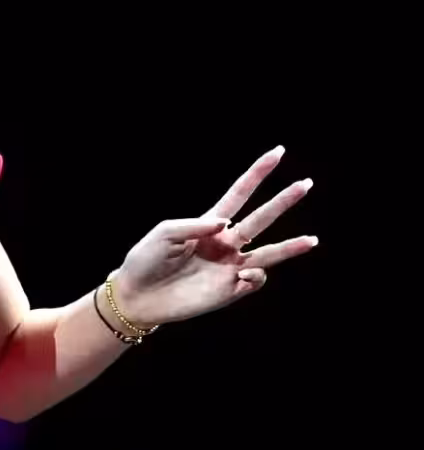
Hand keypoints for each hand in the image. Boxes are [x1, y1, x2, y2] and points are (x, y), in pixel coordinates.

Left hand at [111, 146, 316, 325]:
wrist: (138, 296)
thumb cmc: (147, 260)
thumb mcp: (164, 233)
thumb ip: (194, 225)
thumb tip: (224, 224)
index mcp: (208, 224)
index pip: (239, 195)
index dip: (257, 174)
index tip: (278, 153)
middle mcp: (224, 243)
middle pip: (260, 218)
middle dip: (282, 201)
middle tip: (306, 184)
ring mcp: (229, 267)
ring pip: (269, 253)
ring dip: (291, 247)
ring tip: (312, 240)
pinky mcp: (229, 291)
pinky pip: (254, 281)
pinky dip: (256, 276)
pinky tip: (243, 275)